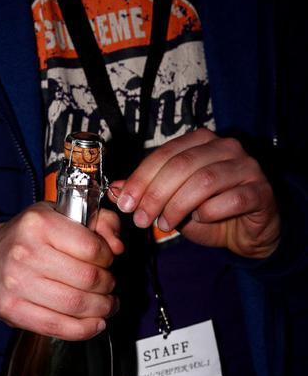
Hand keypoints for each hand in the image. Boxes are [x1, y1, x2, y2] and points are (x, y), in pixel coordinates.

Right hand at [0, 202, 122, 339]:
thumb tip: (117, 247)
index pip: (91, 248)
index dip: (108, 258)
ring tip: (106, 305)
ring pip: (76, 304)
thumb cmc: (29, 238)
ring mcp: (16, 283)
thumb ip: (99, 223)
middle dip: (108, 285)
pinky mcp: (12, 309)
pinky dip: (83, 329)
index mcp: (39, 224)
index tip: (107, 261)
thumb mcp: (61, 216)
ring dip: (101, 309)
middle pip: (87, 278)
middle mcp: (25, 252)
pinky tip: (94, 323)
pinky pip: (57, 326)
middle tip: (109, 285)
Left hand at [109, 128, 279, 257]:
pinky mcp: (260, 191)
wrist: (248, 233)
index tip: (124, 202)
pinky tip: (200, 220)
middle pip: (182, 166)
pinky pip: (231, 199)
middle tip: (140, 219)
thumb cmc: (209, 213)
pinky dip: (209, 213)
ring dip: (178, 206)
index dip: (140, 178)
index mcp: (201, 141)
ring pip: (204, 181)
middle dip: (155, 195)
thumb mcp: (172, 203)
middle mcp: (226, 147)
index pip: (164, 154)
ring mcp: (246, 167)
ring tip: (165, 224)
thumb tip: (114, 188)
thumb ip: (147, 193)